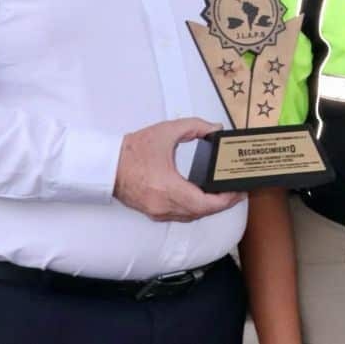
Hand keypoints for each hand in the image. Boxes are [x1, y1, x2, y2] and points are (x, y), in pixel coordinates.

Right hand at [114, 119, 244, 222]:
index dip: (224, 200)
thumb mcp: (167, 131)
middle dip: (221, 204)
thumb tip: (215, 129)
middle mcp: (163, 205)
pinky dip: (194, 210)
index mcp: (167, 187)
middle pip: (200, 213)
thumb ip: (195, 127)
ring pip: (190, 217)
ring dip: (207, 209)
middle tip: (236, 193)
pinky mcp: (152, 213)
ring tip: (223, 195)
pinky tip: (202, 199)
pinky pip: (179, 216)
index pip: (204, 204)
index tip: (237, 192)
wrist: (107, 165)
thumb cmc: (132, 151)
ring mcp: (157, 212)